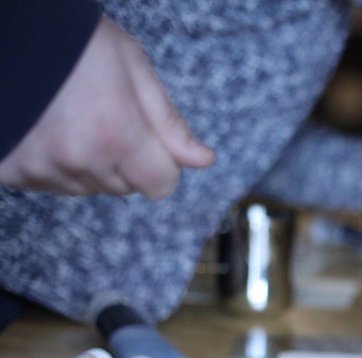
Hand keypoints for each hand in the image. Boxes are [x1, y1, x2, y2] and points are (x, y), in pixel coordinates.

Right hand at [0, 16, 214, 197]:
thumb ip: (168, 122)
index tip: (145, 135)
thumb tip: (203, 160)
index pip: (161, 185)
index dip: (160, 161)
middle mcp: (78, 159)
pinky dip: (50, 163)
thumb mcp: (131, 66)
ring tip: (68, 117)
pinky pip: (46, 182)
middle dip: (123, 159)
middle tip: (100, 113)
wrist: (3, 28)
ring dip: (86, 162)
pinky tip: (42, 128)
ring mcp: (39, 168)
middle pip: (124, 187)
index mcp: (116, 134)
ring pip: (86, 187)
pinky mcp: (9, 170)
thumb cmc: (71, 39)